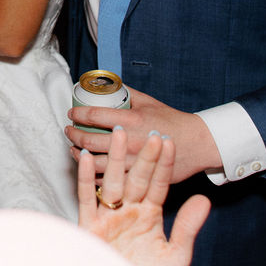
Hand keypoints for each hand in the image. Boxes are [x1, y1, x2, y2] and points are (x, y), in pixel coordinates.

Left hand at [66, 87, 221, 183]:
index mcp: (131, 119)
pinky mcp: (136, 177)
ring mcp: (131, 162)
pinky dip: (93, 174)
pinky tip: (88, 167)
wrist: (195, 144)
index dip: (78, 114)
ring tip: (73, 149)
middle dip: (73, 135)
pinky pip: (107, 179)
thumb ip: (129, 93)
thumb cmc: (173, 121)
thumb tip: (111, 85)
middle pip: (89, 139)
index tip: (71, 113)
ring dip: (79, 155)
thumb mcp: (149, 101)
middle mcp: (128, 141)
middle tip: (69, 130)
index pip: (95, 115)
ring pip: (94, 162)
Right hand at [78, 128, 209, 265]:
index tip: (169, 141)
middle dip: (143, 155)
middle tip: (148, 129)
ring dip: (114, 157)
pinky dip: (85, 179)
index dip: (163, 164)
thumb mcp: (175, 255)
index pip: (158, 184)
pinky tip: (86, 158)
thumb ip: (187, 227)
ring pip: (112, 181)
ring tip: (118, 131)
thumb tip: (204, 200)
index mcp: (150, 215)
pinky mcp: (90, 226)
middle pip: (136, 177)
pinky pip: (87, 198)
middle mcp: (129, 211)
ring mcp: (109, 217)